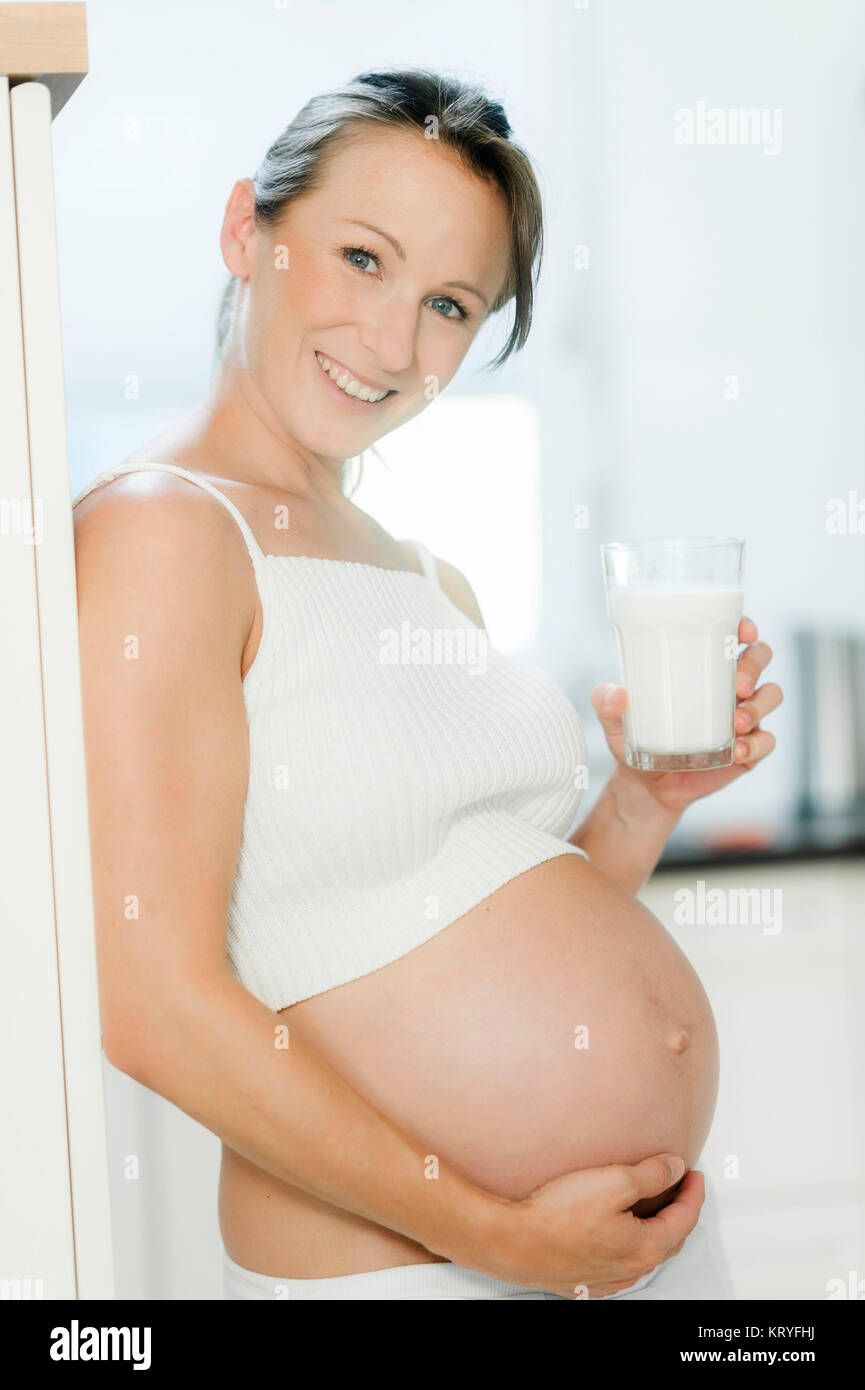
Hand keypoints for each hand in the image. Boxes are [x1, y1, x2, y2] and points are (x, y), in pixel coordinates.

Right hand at [486, 1155, 704, 1298]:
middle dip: (679, 1212)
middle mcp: (630, 1269)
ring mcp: (607, 1279)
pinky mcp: (584, 1281)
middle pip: (669, 1239)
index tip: (694, 1175)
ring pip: (643, 1254)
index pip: (684, 1218)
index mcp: (645, 1247)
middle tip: (680, 1189)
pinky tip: (617, 1235)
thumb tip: (674, 1168)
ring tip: (650, 1208)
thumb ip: (650, 1174)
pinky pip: (619, 1264)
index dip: (693, 1193)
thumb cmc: (558, 1216)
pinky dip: (628, 1246)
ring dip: (654, 1230)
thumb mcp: (613, 1181)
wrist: (514, 1243)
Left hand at [591, 615, 782, 813]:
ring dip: (759, 705)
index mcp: (703, 666)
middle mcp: (729, 686)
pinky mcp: (750, 748)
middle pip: (761, 656)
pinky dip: (757, 744)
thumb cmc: (635, 739)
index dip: (745, 627)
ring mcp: (744, 716)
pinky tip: (738, 751)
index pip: (734, 634)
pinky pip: (768, 740)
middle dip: (755, 665)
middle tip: (737, 686)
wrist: (646, 786)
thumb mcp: (614, 721)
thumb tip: (617, 693)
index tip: (744, 631)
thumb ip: (605, 703)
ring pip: (772, 695)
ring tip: (736, 723)